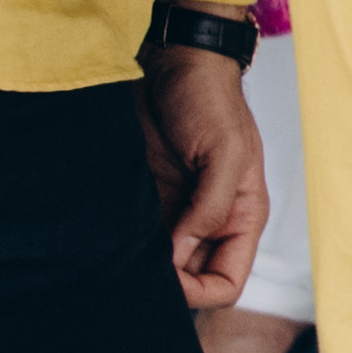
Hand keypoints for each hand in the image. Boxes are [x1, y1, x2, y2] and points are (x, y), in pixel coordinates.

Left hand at [135, 40, 271, 307]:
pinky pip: (139, 235)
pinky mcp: (150, 196)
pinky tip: (109, 240)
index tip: (166, 279)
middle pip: (191, 278)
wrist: (178, 60)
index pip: (227, 281)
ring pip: (162, 261)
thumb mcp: (223, 153)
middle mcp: (211, 221)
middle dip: (166, 284)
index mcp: (241, 217)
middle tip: (134, 271)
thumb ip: (209, 208)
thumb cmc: (211, 99)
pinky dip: (124, 243)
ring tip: (117, 259)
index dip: (198, 292)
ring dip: (140, 265)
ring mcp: (179, 210)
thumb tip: (179, 255)